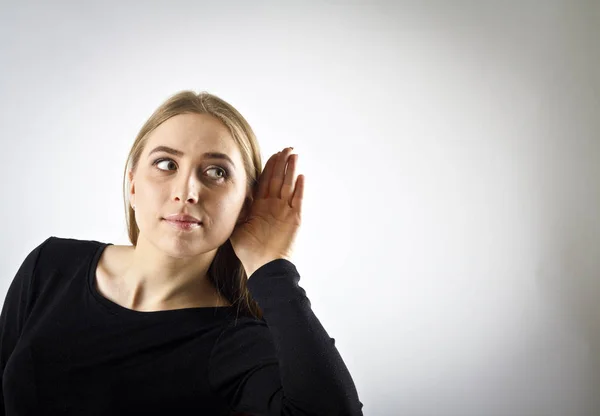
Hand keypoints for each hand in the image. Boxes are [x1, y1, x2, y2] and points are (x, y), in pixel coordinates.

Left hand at [229, 147, 304, 274]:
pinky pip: (299, 200)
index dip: (269, 167)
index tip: (272, 154)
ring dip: (291, 170)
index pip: (265, 181)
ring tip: (294, 155)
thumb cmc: (249, 251)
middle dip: (282, 163)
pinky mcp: (295, 219)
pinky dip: (300, 188)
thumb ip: (237, 210)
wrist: (263, 267)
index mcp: (260, 206)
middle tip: (286, 148)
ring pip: (289, 185)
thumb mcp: (237, 227)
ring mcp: (285, 211)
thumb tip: (233, 193)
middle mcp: (274, 206)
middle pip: (278, 179)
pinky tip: (301, 176)